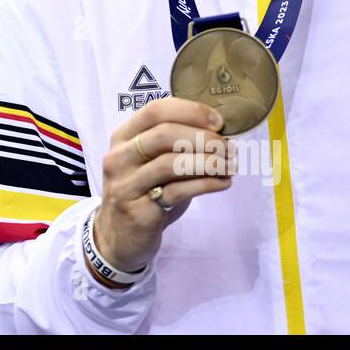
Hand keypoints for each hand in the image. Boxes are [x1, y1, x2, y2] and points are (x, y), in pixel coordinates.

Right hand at [91, 96, 236, 275]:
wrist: (119, 238)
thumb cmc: (143, 193)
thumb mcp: (152, 163)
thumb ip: (175, 146)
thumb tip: (219, 134)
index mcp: (123, 137)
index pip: (155, 111)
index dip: (190, 112)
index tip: (219, 122)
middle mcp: (119, 157)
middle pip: (163, 134)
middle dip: (203, 138)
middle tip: (229, 148)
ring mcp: (125, 185)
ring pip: (171, 163)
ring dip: (208, 162)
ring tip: (230, 166)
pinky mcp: (137, 211)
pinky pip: (177, 192)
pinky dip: (206, 184)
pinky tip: (223, 183)